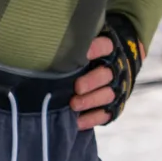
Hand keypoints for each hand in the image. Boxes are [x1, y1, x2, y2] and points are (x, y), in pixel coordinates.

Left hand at [72, 15, 144, 129]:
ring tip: (75, 104)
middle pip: (107, 74)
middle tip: (77, 87)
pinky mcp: (116, 104)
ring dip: (92, 100)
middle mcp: (116, 68)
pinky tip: (78, 121)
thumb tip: (43, 38)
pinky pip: (107, 113)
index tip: (83, 53)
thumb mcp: (88, 41)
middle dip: (93, 81)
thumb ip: (73, 41)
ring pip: (109, 94)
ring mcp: (117, 87)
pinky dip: (93, 118)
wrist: (118, 64)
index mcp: (110, 49)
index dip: (96, 49)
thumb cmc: (90, 54)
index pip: (106, 46)